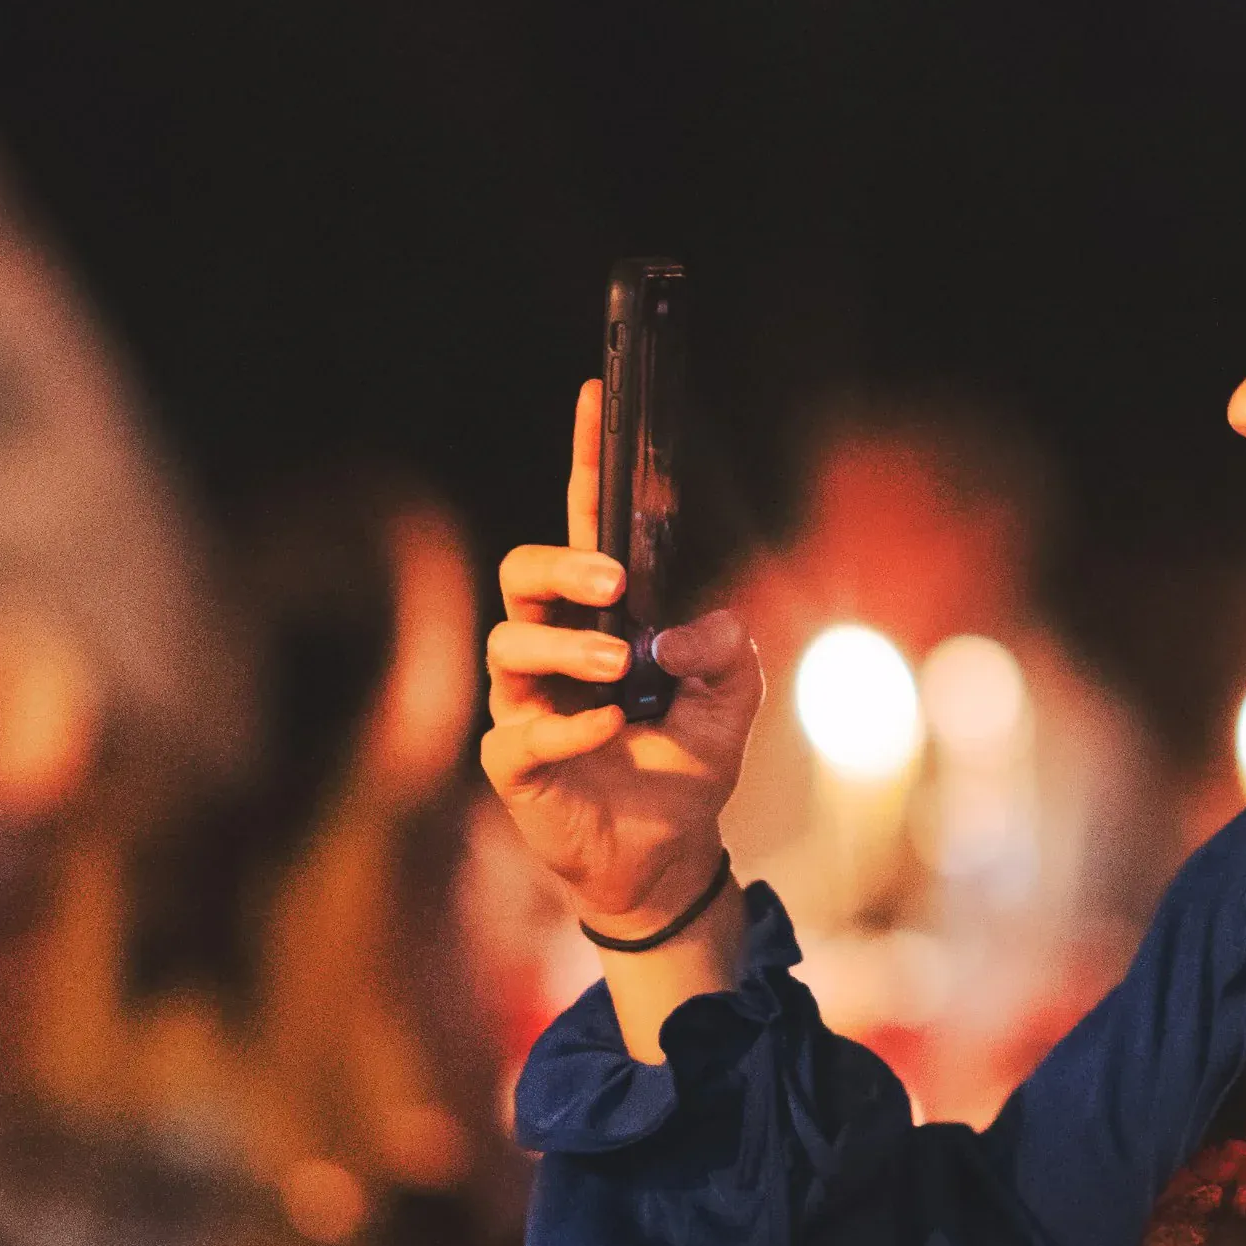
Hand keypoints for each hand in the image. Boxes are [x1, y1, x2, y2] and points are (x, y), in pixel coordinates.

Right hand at [479, 380, 763, 933]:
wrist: (670, 853)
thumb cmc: (689, 762)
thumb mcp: (737, 694)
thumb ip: (728, 646)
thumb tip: (676, 628)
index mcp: (605, 615)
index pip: (586, 520)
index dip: (589, 455)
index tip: (597, 392)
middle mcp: (555, 647)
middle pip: (521, 571)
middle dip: (562, 564)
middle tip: (615, 585)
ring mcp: (526, 702)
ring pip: (508, 642)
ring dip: (569, 647)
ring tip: (623, 670)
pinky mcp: (514, 762)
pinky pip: (520, 733)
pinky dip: (570, 725)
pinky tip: (615, 726)